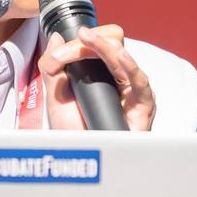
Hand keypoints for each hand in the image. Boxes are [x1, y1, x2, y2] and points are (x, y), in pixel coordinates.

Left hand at [38, 24, 154, 130]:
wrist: (81, 158)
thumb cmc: (74, 132)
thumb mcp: (56, 96)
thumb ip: (52, 67)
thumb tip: (57, 38)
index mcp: (101, 72)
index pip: (98, 42)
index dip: (79, 42)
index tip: (60, 52)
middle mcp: (119, 77)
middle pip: (113, 41)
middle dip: (89, 42)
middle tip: (68, 50)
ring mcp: (132, 89)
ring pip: (122, 55)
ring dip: (102, 46)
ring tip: (86, 39)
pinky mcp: (144, 105)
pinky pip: (140, 81)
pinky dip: (130, 66)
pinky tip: (119, 56)